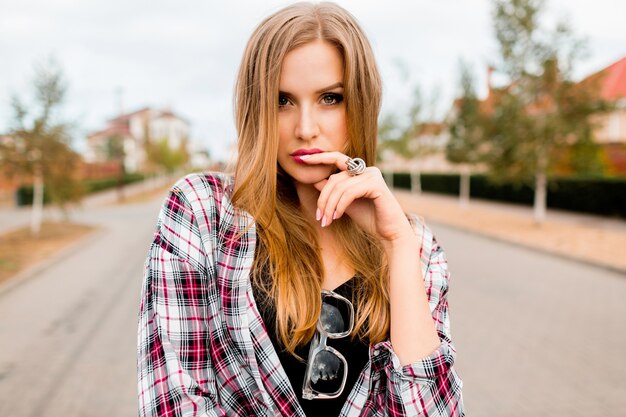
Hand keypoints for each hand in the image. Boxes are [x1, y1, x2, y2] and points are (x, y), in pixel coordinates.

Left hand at [300, 152, 416, 243]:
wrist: (390, 234)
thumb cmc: (370, 218)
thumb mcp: (345, 204)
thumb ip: (333, 192)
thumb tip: (315, 181)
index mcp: (360, 171)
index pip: (336, 159)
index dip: (319, 158)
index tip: (301, 159)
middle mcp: (367, 170)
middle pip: (334, 178)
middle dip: (323, 198)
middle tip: (319, 217)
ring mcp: (373, 176)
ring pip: (339, 187)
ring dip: (329, 206)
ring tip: (326, 221)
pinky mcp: (376, 185)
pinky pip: (349, 193)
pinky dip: (340, 205)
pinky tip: (337, 217)